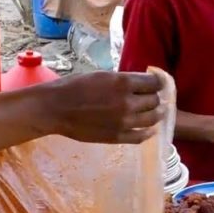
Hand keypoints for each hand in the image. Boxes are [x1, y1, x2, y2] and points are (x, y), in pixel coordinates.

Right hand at [44, 72, 163, 143]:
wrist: (55, 108)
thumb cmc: (74, 86)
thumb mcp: (102, 75)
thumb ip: (123, 81)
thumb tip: (140, 84)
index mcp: (123, 83)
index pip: (154, 83)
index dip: (158, 83)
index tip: (156, 84)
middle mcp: (128, 102)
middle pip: (155, 101)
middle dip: (155, 98)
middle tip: (153, 98)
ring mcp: (124, 122)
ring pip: (152, 119)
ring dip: (156, 114)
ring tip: (157, 112)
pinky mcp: (117, 137)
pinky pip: (141, 136)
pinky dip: (148, 132)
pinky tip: (150, 130)